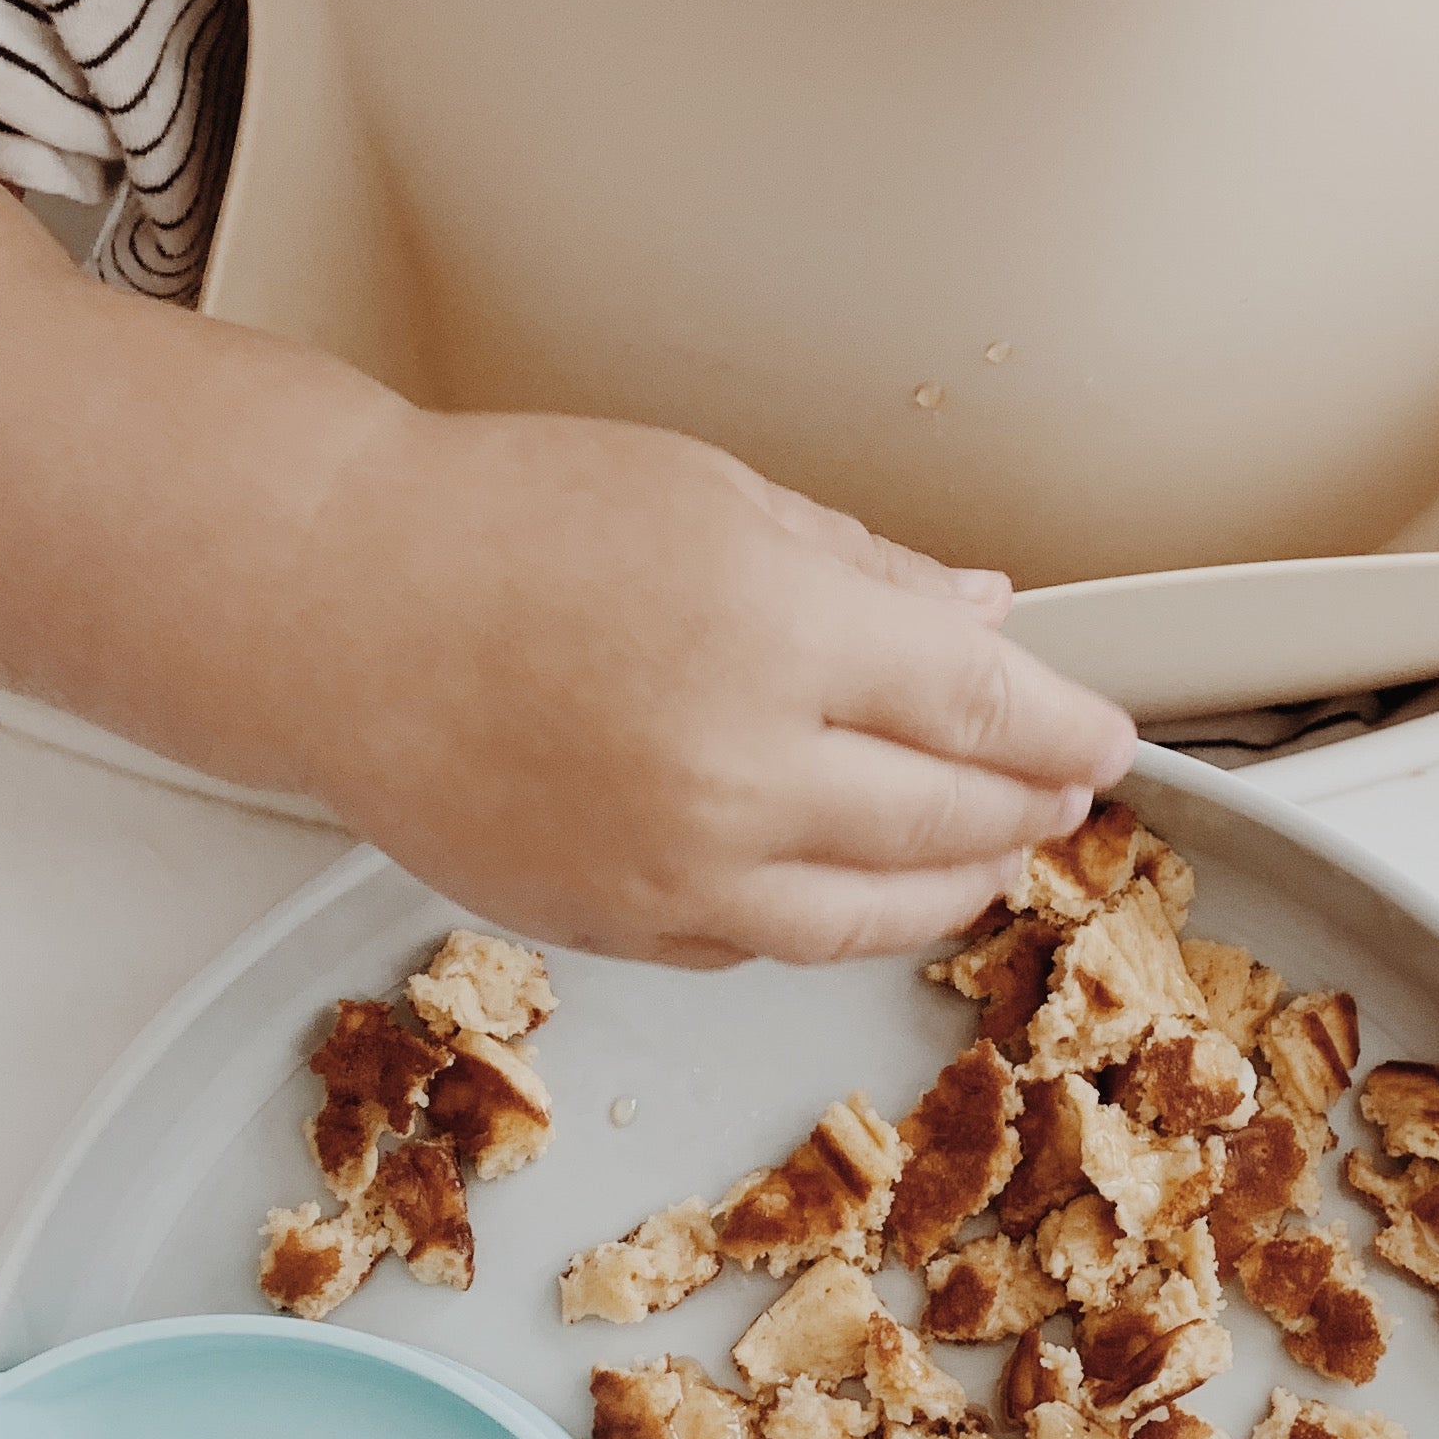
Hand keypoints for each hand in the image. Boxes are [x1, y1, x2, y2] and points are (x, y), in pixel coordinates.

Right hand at [317, 407, 1137, 961]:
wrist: (329, 607)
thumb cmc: (495, 524)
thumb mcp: (710, 493)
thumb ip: (863, 570)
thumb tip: (980, 616)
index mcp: (780, 632)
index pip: (987, 708)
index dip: (1068, 731)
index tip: (1108, 738)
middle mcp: (740, 767)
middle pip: (950, 819)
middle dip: (1028, 807)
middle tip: (1060, 791)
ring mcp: (677, 865)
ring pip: (869, 916)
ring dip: (951, 888)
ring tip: (986, 857)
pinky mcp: (615, 925)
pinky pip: (760, 945)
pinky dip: (826, 918)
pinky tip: (851, 886)